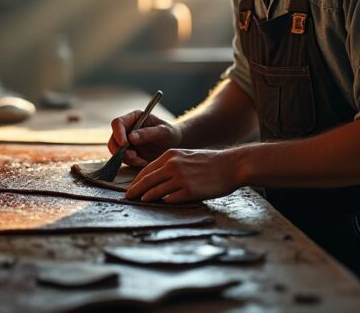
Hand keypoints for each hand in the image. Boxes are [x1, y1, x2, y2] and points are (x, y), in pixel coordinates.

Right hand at [108, 110, 181, 167]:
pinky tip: (144, 162)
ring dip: (128, 159)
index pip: (118, 123)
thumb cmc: (170, 133)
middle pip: (113, 139)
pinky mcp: (129, 153)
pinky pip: (124, 160)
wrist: (175, 145)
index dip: (118, 133)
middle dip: (120, 150)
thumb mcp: (163, 131)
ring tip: (142, 161)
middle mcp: (127, 129)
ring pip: (117, 151)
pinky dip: (132, 163)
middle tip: (134, 157)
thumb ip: (148, 133)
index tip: (125, 144)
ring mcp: (127, 142)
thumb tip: (131, 137)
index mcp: (134, 118)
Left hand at [126, 148, 242, 203]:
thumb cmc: (209, 162)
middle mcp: (173, 166)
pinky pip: (170, 199)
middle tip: (127, 197)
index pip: (147, 170)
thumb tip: (155, 177)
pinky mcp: (189, 191)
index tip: (131, 187)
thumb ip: (170, 164)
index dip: (137, 180)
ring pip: (155, 190)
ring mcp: (180, 179)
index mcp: (170, 156)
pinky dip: (163, 202)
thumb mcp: (186, 156)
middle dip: (135, 190)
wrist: (231, 165)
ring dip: (146, 197)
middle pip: (147, 180)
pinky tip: (159, 204)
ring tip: (139, 201)